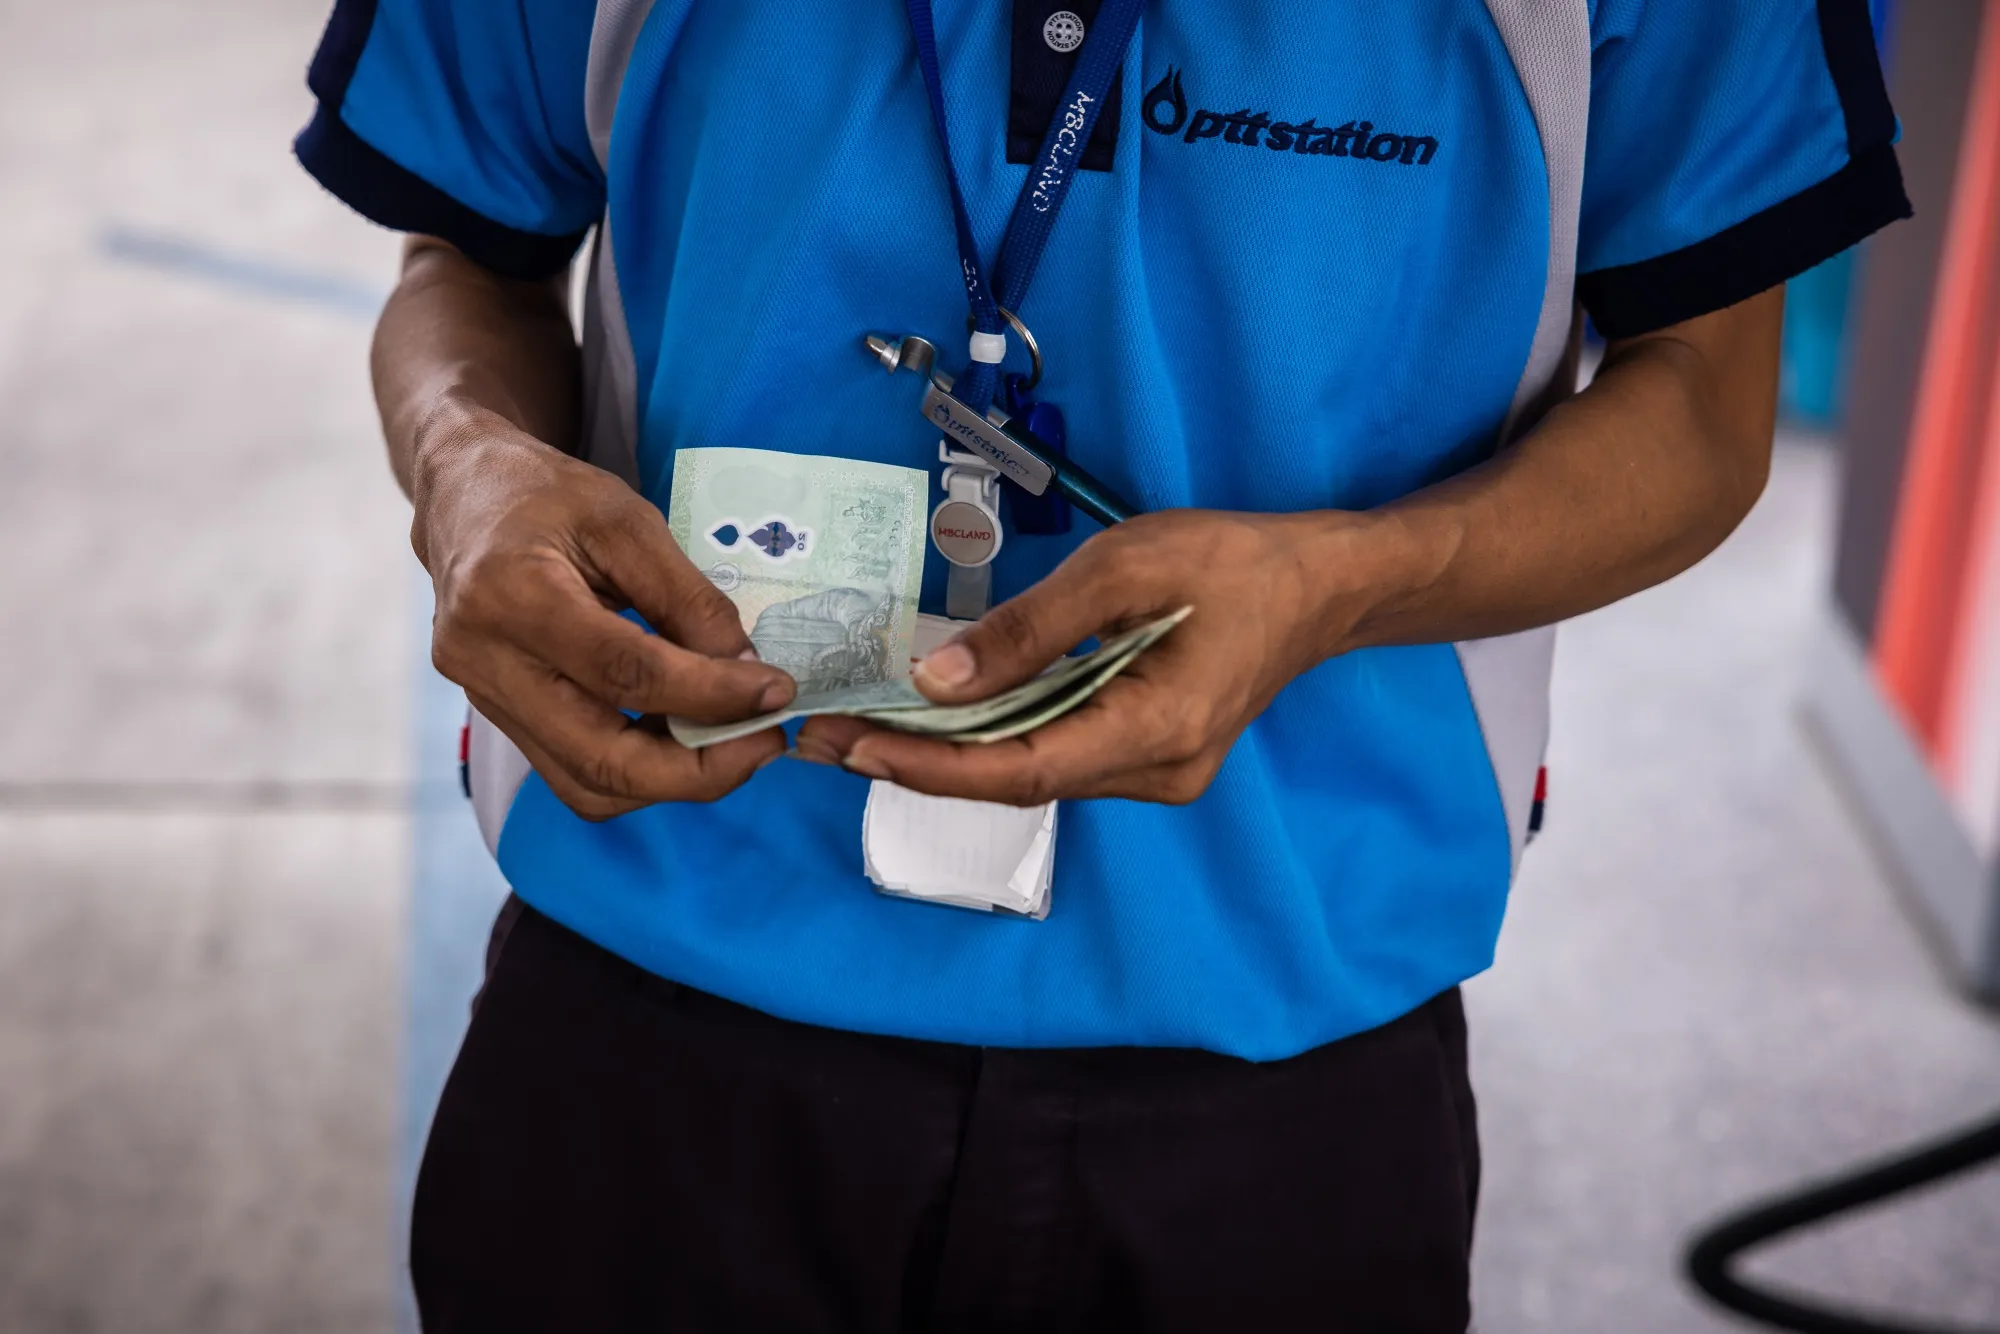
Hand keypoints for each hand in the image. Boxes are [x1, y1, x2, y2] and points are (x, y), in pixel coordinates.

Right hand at [415, 405, 795, 818]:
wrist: (463, 496)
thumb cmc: (546, 496)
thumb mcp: (627, 520)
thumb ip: (687, 598)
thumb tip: (747, 671)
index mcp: (512, 596)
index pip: (624, 674)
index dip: (710, 695)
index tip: (776, 692)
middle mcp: (485, 662)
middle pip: (599, 758)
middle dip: (697, 770)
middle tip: (764, 743)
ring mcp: (484, 699)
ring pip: (586, 784)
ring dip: (672, 781)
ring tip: (733, 742)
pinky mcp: (497, 717)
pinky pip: (573, 772)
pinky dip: (639, 770)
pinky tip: (683, 737)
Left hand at [798, 509, 1380, 804]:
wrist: (1320, 586)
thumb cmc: (1233, 562)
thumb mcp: (1124, 567)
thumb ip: (1029, 626)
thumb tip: (936, 677)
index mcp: (1157, 730)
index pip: (1021, 769)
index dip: (930, 765)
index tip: (852, 745)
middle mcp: (1155, 773)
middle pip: (1017, 780)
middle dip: (917, 760)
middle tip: (824, 735)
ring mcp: (1155, 773)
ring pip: (1032, 773)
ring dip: (947, 752)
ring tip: (858, 726)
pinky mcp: (1147, 755)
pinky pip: (1055, 754)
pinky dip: (991, 738)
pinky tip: (936, 717)